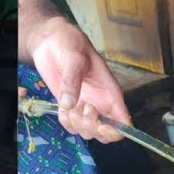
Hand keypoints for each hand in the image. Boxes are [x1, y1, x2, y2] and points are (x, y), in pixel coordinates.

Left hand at [27, 16, 128, 142]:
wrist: (50, 40)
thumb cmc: (69, 42)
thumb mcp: (73, 57)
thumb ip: (72, 81)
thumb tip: (70, 105)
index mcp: (109, 91)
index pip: (123, 119)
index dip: (115, 130)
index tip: (100, 125)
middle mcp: (100, 102)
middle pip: (106, 133)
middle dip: (92, 128)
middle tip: (80, 110)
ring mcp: (85, 106)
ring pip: (88, 132)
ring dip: (77, 125)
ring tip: (68, 106)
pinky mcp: (70, 107)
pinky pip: (71, 126)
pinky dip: (65, 122)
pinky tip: (61, 107)